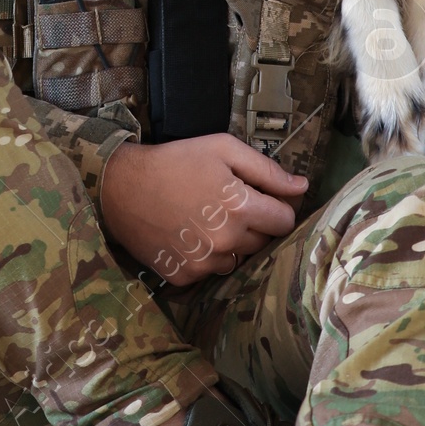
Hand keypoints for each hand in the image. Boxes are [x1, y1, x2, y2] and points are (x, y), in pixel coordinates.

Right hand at [99, 133, 307, 286]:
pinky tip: (190, 236)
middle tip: (229, 206)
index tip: (261, 199)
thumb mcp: (222, 149)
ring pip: (239, 259)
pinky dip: (207, 257)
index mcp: (241, 207)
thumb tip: (302, 186)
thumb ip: (267, 169)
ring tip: (208, 220)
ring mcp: (205, 262)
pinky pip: (211, 272)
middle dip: (255, 224)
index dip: (277, 207)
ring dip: (232, 244)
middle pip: (264, 242)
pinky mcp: (186, 276)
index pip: (285, 220)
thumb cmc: (175, 162)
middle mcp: (227, 240)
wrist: (122, 188)